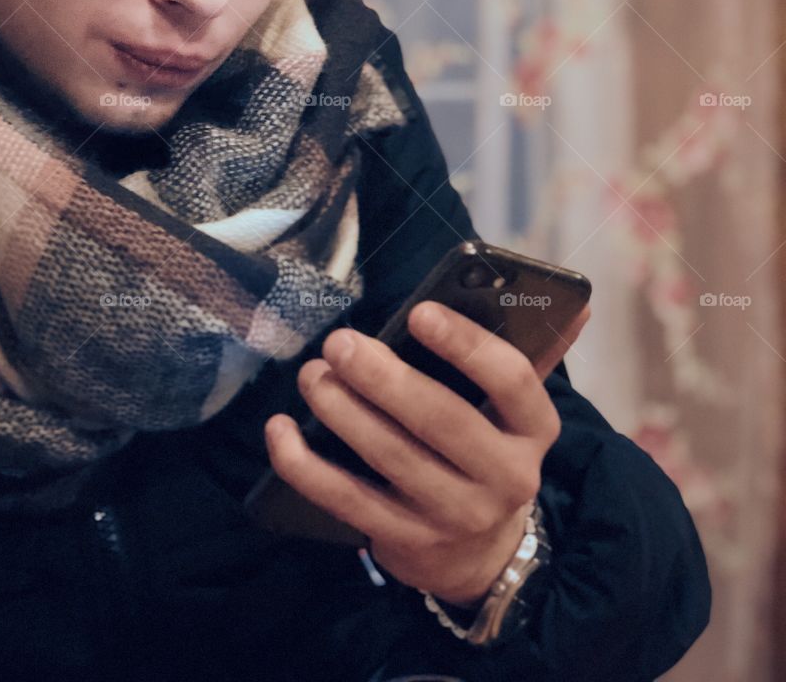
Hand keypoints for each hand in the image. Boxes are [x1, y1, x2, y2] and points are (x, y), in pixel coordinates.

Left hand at [264, 299, 589, 605]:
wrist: (483, 553)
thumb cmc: (488, 448)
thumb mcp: (515, 411)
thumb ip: (531, 353)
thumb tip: (573, 301)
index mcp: (535, 431)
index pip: (513, 382)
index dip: (467, 345)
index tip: (420, 312)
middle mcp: (504, 478)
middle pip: (442, 421)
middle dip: (385, 378)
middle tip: (341, 342)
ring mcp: (455, 517)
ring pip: (391, 459)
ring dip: (342, 412)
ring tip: (312, 374)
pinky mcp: (407, 543)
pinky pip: (348, 502)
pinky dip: (306, 467)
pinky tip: (279, 431)